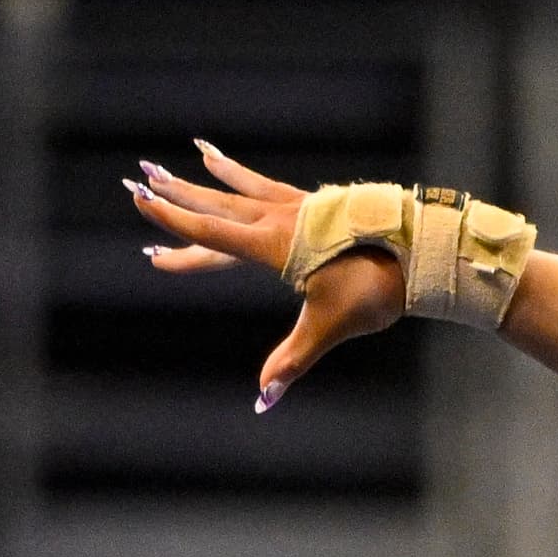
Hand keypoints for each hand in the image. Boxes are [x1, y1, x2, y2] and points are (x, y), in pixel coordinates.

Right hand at [124, 139, 402, 410]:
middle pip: (215, 206)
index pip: (210, 233)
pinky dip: (244, 176)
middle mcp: (279, 219)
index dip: (171, 220)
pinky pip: (267, 186)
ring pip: (240, 191)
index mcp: (273, 245)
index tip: (140, 200)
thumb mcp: (329, 327)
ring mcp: (298, 207)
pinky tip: (233, 166)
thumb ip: (291, 360)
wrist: (420, 254)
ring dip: (208, 181)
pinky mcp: (315, 205)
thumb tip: (263, 400)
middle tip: (136, 178)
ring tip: (186, 156)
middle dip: (175, 196)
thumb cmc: (376, 289)